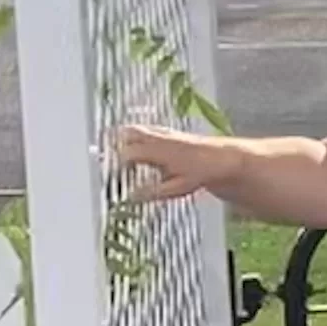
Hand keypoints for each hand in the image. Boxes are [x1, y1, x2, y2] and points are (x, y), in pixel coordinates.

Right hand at [113, 123, 239, 205]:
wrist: (224, 159)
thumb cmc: (202, 173)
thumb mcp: (176, 189)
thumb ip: (152, 192)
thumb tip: (132, 196)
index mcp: (158, 152)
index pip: (129, 154)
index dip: (116, 162)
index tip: (108, 170)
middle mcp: (160, 140)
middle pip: (130, 135)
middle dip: (114, 143)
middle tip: (102, 151)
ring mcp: (166, 134)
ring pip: (138, 129)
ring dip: (124, 135)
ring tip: (110, 140)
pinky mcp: (171, 133)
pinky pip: (148, 128)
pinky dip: (137, 132)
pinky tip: (134, 135)